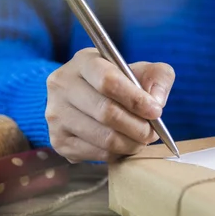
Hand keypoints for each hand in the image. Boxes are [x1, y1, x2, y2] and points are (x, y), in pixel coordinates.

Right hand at [46, 48, 174, 161]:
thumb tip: (156, 101)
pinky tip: (123, 145)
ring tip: (140, 139)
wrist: (85, 101)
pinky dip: (117, 153)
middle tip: (152, 133)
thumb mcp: (140, 71)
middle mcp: (62, 85)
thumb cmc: (118, 84)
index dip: (136, 99)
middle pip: (106, 113)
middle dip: (137, 127)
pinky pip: (96, 153)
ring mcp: (56, 114)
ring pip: (103, 138)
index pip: (108, 81)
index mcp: (83, 62)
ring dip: (130, 143)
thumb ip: (157, 77)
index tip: (155, 111)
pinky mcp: (58, 140)